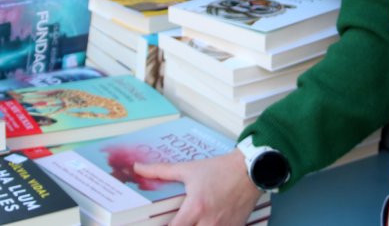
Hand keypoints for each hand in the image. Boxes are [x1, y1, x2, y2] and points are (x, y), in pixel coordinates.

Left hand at [134, 151, 261, 225]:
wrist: (250, 170)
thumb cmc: (219, 169)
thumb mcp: (188, 169)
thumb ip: (161, 170)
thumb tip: (138, 168)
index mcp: (196, 207)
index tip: (159, 225)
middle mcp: (209, 222)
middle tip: (179, 222)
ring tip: (193, 222)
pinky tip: (207, 224)